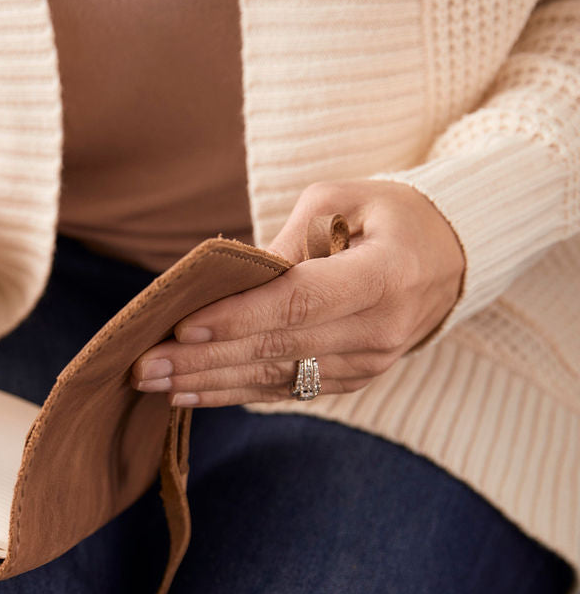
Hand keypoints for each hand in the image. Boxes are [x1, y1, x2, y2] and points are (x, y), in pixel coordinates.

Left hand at [129, 181, 465, 406]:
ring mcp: (368, 364)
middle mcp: (379, 330)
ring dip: (209, 383)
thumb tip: (230, 284)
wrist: (451, 259)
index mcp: (384, 276)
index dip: (238, 318)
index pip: (298, 303)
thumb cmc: (387, 216)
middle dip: (203, 359)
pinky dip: (234, 392)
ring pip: (276, 378)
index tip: (182, 326)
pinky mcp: (352, 381)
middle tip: (143, 365)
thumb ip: (287, 240)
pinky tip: (189, 395)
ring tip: (153, 384)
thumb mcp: (344, 199)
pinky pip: (286, 390)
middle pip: (278, 349)